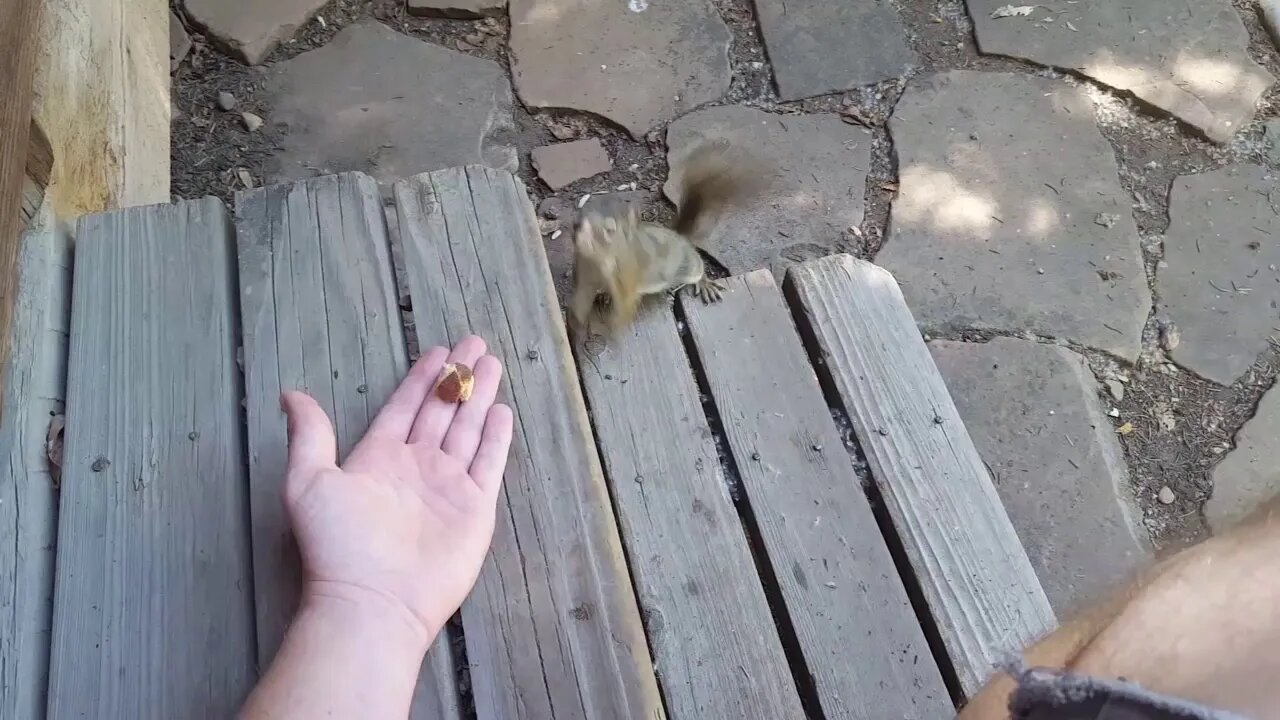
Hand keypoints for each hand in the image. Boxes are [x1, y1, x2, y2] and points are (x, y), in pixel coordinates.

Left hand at [280, 336, 513, 643]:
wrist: (374, 600)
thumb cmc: (338, 543)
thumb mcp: (308, 481)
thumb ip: (309, 435)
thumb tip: (291, 394)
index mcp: (379, 457)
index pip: (405, 406)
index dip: (421, 378)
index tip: (437, 350)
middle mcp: (416, 466)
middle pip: (442, 411)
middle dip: (458, 377)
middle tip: (474, 341)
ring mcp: (447, 487)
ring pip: (468, 430)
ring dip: (480, 396)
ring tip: (492, 363)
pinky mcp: (474, 509)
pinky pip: (488, 464)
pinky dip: (496, 438)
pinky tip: (502, 411)